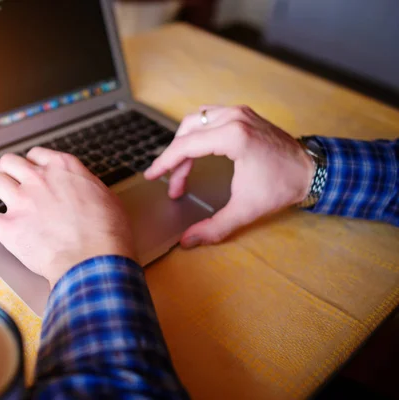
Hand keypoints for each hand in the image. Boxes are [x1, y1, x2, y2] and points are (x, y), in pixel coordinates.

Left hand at [0, 148, 135, 287]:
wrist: (95, 260)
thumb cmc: (108, 233)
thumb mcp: (106, 197)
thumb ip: (87, 186)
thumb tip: (84, 187)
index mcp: (63, 169)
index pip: (37, 155)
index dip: (30, 162)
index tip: (29, 168)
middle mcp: (39, 180)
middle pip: (10, 162)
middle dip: (6, 169)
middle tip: (5, 178)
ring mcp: (22, 202)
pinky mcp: (9, 228)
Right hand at [145, 105, 313, 246]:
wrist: (312, 170)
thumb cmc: (282, 186)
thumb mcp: (246, 210)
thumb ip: (214, 227)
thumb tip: (188, 241)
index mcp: (233, 137)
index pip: (186, 146)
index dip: (165, 163)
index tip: (152, 175)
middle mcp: (234, 118)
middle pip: (188, 132)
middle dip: (176, 159)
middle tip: (174, 185)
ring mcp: (240, 112)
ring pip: (197, 120)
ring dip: (185, 143)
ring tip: (182, 169)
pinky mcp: (244, 114)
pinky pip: (210, 116)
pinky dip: (198, 132)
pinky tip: (197, 148)